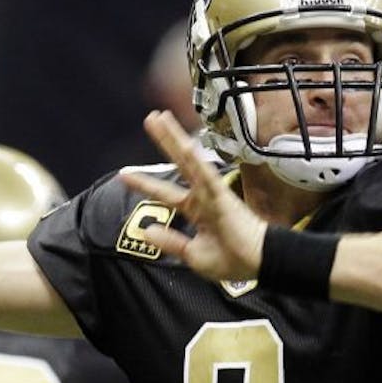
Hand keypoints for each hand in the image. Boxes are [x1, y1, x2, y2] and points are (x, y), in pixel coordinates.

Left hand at [117, 110, 267, 282]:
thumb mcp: (193, 255)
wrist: (257, 264)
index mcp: (195, 210)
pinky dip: (197, 161)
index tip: (124, 174)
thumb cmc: (232, 261)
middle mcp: (202, 197)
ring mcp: (212, 194)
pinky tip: (185, 145)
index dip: (145, 183)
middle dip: (164, 141)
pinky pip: (207, 176)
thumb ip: (170, 242)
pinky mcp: (223, 197)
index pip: (165, 192)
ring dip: (175, 139)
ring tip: (160, 118)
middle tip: (150, 119)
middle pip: (178, 164)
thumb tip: (147, 232)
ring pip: (190, 160)